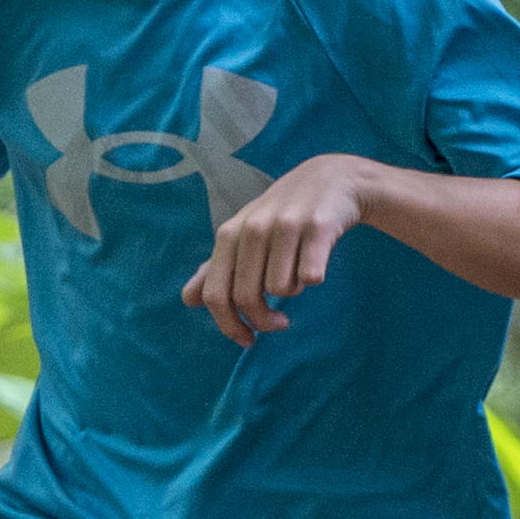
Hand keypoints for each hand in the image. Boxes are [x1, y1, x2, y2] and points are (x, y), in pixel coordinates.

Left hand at [184, 150, 377, 345]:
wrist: (331, 180)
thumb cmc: (282, 215)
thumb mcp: (244, 236)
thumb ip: (216, 269)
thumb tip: (188, 300)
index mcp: (229, 235)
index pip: (216, 295)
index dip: (229, 325)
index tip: (247, 338)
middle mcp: (253, 228)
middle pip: (248, 298)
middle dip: (264, 321)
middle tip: (279, 322)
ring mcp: (286, 225)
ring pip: (282, 289)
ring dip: (293, 291)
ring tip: (298, 272)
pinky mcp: (318, 227)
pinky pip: (311, 276)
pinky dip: (314, 278)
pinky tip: (316, 262)